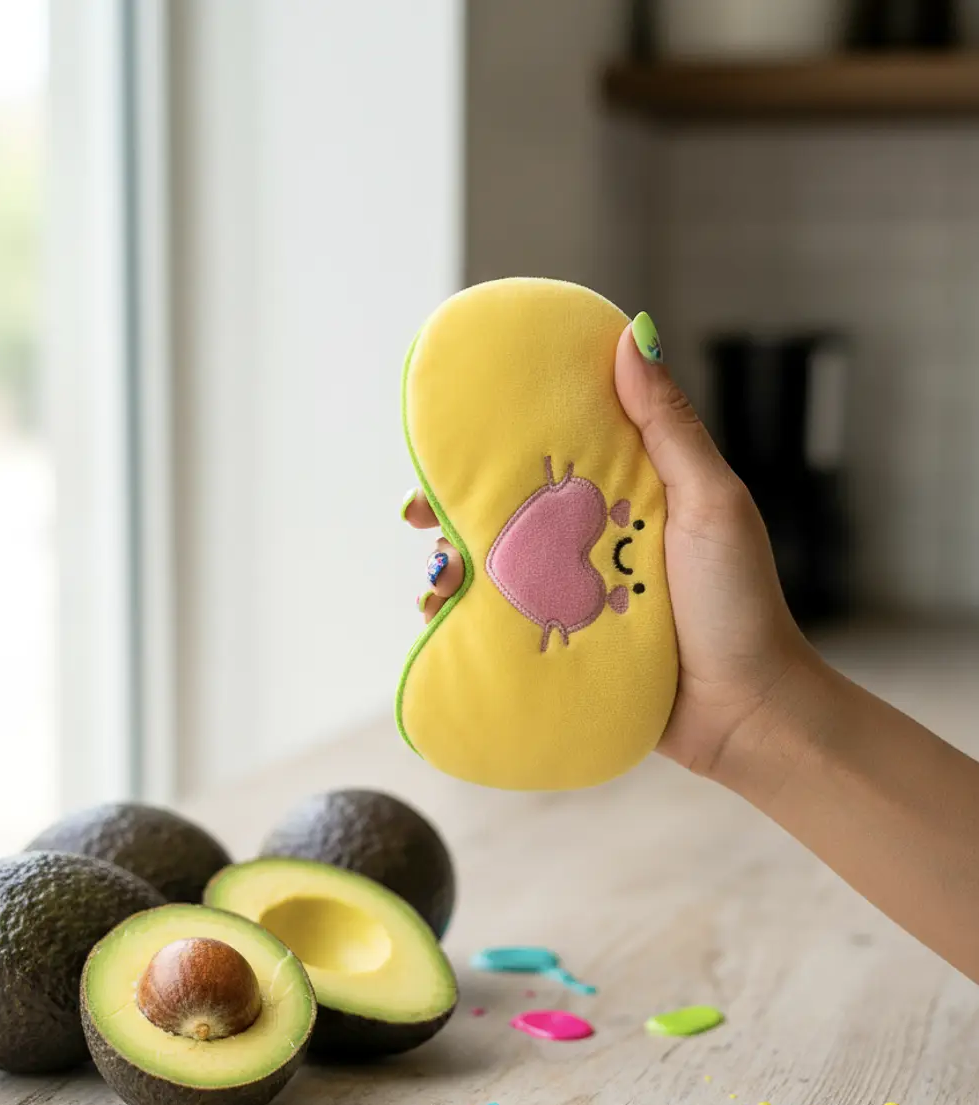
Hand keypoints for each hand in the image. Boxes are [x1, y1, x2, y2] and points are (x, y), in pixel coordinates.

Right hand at [400, 315, 820, 781]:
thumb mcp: (711, 502)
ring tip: (437, 580)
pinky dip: (461, 619)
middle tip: (417, 514)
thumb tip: (632, 335)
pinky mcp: (563, 642)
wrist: (745, 712)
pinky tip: (440, 620)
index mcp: (625, 494)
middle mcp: (591, 541)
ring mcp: (573, 595)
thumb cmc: (740, 603)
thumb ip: (670, 427)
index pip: (550, 454)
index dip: (498, 441)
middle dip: (451, 508)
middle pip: (506, 511)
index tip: (452, 434)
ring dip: (450, 565)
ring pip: (494, 567)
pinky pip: (499, 624)